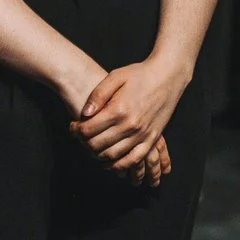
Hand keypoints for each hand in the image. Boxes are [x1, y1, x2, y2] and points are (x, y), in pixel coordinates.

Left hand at [73, 55, 191, 170]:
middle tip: (80, 138)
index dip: (76, 130)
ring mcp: (142, 134)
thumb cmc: (139, 74)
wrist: (167, 75)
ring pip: (114, 155)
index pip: (89, 129)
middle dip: (84, 143)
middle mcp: (130, 125)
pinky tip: (111, 163)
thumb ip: (98, 95)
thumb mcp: (115, 76)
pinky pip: (134, 159)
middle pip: (98, 145)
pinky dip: (120, 165)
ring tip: (92, 148)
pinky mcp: (152, 138)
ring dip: (98, 155)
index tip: (73, 127)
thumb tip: (85, 113)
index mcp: (118, 109)